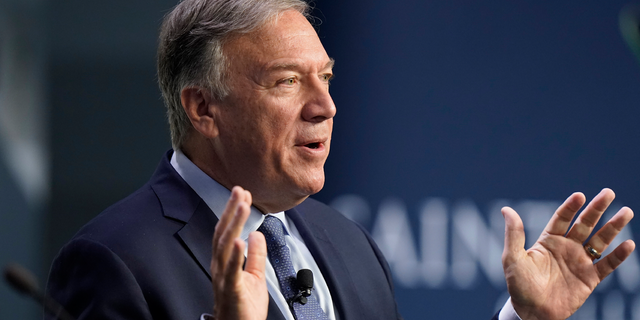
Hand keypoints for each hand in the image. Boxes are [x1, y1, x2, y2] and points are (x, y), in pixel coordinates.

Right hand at [210, 186, 268, 319]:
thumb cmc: (244, 308)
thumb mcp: (255, 276)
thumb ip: (256, 255)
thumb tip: (257, 234)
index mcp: (225, 263)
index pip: (227, 231)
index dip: (232, 212)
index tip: (241, 193)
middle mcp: (220, 268)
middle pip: (223, 234)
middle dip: (231, 211)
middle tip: (240, 191)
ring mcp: (224, 279)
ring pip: (225, 247)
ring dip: (234, 225)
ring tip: (242, 207)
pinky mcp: (232, 291)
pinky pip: (232, 271)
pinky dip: (235, 255)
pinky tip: (240, 240)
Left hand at [502, 188, 634, 319]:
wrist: (533, 312)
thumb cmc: (520, 285)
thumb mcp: (513, 258)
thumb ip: (514, 234)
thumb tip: (506, 210)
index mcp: (549, 240)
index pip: (562, 218)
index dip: (571, 207)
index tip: (580, 196)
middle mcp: (567, 247)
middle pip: (585, 224)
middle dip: (596, 209)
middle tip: (608, 193)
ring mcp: (580, 261)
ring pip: (600, 240)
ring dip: (613, 227)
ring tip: (626, 212)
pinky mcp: (590, 278)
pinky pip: (607, 265)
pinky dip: (618, 256)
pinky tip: (628, 244)